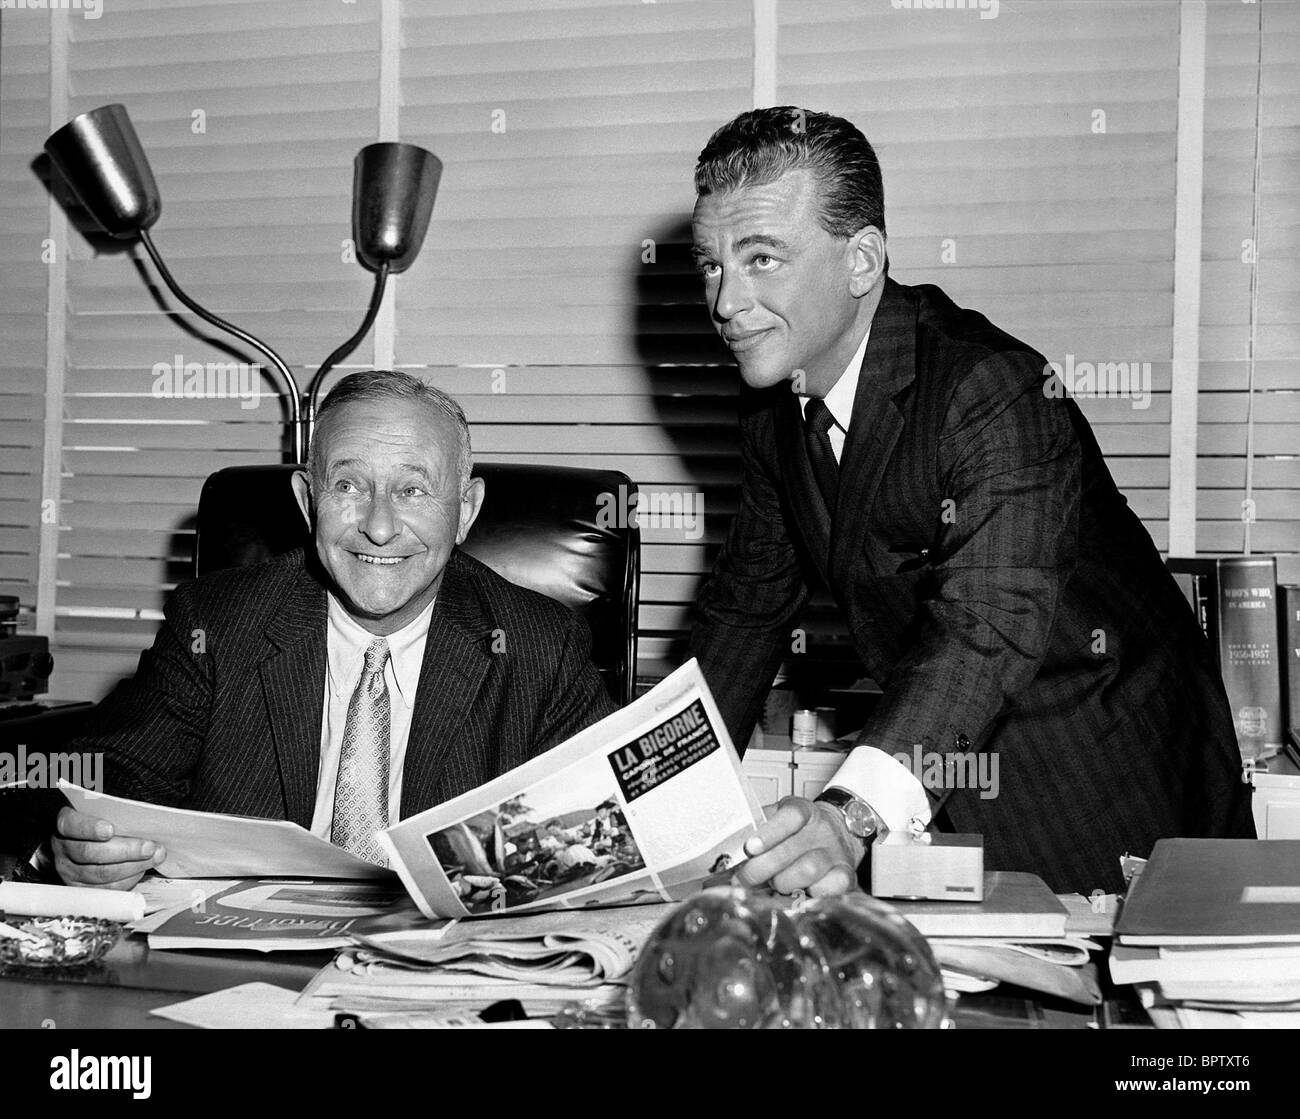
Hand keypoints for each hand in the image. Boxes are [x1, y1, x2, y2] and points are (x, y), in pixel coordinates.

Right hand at [51, 807, 164, 889]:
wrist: (90, 840)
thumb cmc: (103, 821)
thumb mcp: (105, 810)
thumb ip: (118, 812)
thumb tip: (145, 818)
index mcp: (66, 824)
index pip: (72, 825)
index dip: (90, 828)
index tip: (110, 829)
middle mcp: (63, 848)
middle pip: (90, 853)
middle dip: (125, 850)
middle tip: (149, 847)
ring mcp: (69, 871)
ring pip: (100, 873)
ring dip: (133, 866)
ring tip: (154, 857)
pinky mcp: (81, 888)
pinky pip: (105, 888)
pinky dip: (128, 880)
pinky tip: (142, 869)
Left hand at [735, 796, 864, 897]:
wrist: (839, 831)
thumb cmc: (800, 830)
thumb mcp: (778, 818)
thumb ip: (756, 829)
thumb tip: (726, 853)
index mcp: (803, 811)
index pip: (790, 816)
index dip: (769, 833)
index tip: (750, 847)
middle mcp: (821, 830)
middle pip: (790, 851)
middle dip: (760, 869)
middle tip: (744, 878)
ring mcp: (835, 853)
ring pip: (807, 872)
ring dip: (783, 883)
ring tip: (774, 884)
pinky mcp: (846, 874)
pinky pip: (831, 888)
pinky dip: (812, 894)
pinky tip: (801, 891)